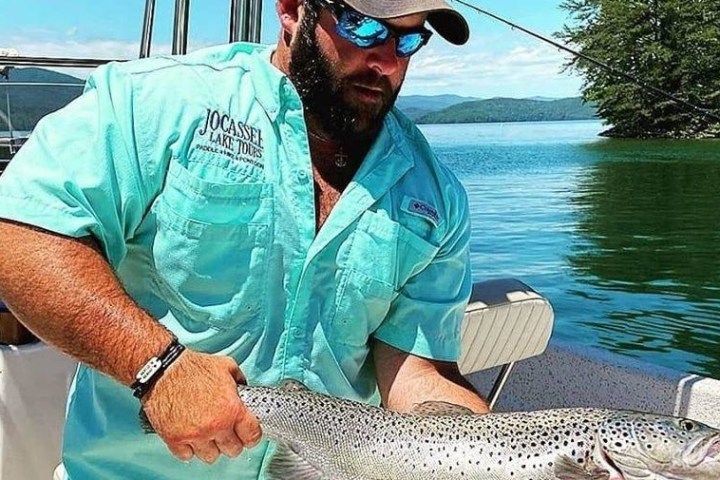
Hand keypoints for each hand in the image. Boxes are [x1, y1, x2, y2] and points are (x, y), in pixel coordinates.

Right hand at [140, 350, 260, 463]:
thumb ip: (240, 381)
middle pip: (233, 450)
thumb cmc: (192, 367)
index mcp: (231, 409)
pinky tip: (190, 434)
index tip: (248, 434)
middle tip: (227, 432)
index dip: (252, 435)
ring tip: (207, 433)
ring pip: (211, 456)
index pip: (252, 436)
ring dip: (211, 446)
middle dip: (233, 441)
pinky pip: (187, 456)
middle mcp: (215, 425)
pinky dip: (189, 448)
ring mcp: (195, 435)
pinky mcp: (175, 439)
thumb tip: (244, 391)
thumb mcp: (226, 366)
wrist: (163, 370)